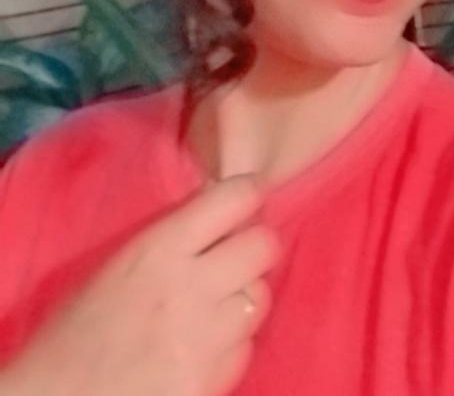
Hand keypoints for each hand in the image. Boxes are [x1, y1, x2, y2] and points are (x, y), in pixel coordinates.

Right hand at [2, 174, 279, 395]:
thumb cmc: (72, 334)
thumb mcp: (114, 266)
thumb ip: (168, 239)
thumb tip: (213, 216)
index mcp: (157, 249)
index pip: (234, 199)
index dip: (247, 195)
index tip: (248, 198)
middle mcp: (188, 287)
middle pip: (263, 246)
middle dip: (254, 247)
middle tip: (237, 255)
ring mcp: (204, 337)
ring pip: (259, 298)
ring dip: (243, 299)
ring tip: (213, 307)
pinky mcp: (210, 380)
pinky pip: (245, 348)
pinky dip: (232, 344)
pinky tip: (204, 345)